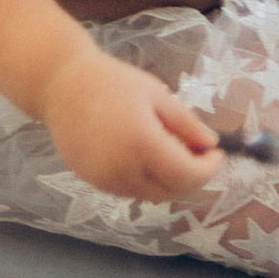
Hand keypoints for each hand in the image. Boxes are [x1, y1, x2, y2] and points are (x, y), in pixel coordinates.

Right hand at [35, 45, 220, 204]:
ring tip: (174, 152)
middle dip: (193, 177)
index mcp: (142, 144)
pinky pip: (131, 191)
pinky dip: (148, 181)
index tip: (217, 153)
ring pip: (152, 195)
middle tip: (200, 154)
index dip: (208, 168)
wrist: (60, 86)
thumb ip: (186, 123)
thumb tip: (210, 144)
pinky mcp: (93, 183)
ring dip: (170, 182)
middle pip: (172, 191)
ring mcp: (106, 180)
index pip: (187, 174)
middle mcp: (123, 170)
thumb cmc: (111, 82)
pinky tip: (148, 157)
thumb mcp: (157, 95)